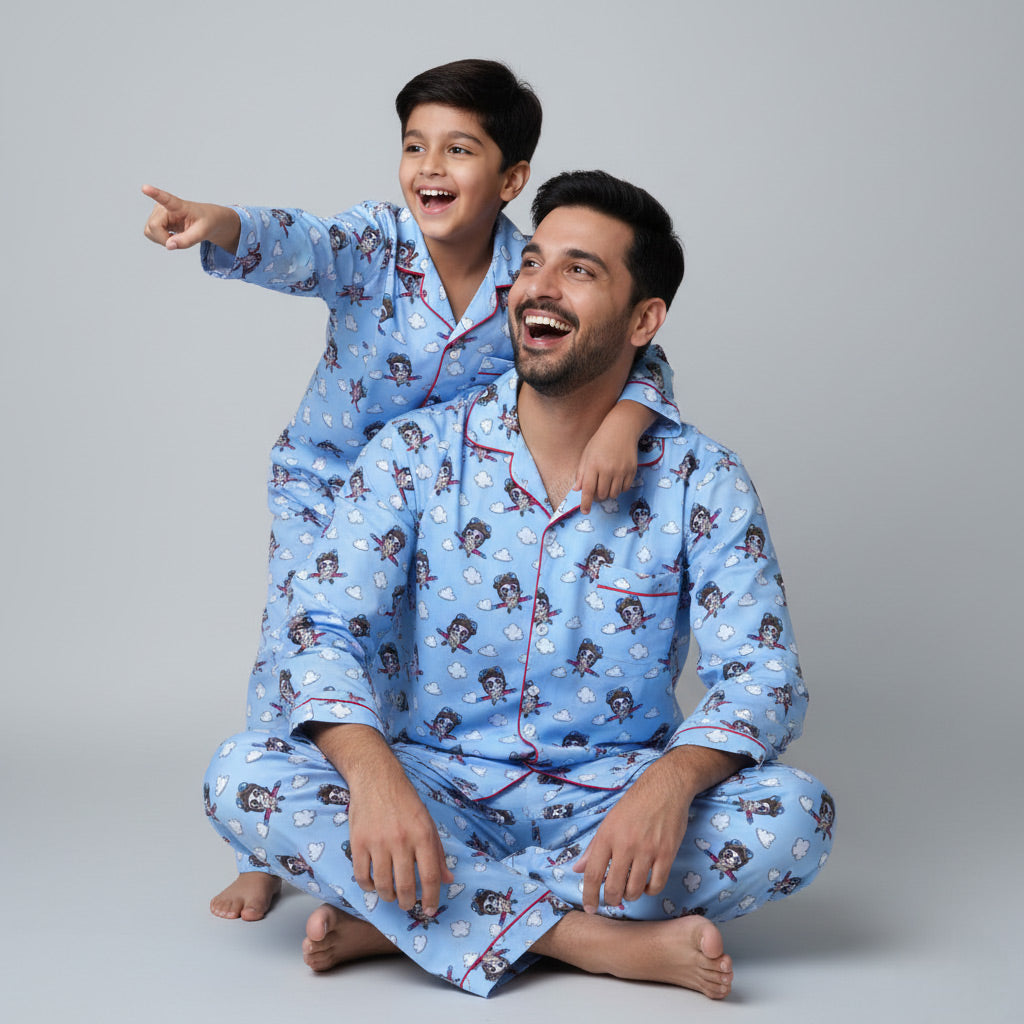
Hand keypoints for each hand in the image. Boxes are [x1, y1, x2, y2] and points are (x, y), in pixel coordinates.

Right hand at [141, 184, 240, 252]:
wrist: (206, 220)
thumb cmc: (206, 223)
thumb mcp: (202, 233)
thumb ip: (187, 240)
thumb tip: (168, 246)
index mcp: (179, 205)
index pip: (165, 199)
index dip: (154, 193)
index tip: (145, 188)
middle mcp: (163, 206)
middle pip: (153, 226)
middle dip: (164, 239)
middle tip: (180, 240)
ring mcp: (157, 213)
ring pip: (149, 231)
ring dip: (162, 240)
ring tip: (178, 236)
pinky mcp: (155, 219)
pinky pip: (151, 234)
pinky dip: (161, 240)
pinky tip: (172, 236)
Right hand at [347, 760, 453, 914]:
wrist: (376, 778)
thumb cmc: (405, 801)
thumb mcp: (428, 822)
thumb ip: (438, 852)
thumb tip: (447, 880)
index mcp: (422, 834)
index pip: (430, 876)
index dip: (432, 898)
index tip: (430, 910)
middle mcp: (401, 840)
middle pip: (406, 886)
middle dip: (408, 903)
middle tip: (408, 904)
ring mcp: (378, 842)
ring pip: (383, 885)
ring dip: (389, 897)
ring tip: (392, 895)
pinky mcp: (358, 842)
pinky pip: (362, 876)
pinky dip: (368, 886)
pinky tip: (374, 884)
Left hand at [573, 756, 691, 912]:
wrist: (665, 788)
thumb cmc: (634, 804)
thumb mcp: (609, 821)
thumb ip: (593, 847)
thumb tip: (577, 869)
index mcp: (607, 836)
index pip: (593, 874)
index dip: (589, 896)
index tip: (590, 908)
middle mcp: (625, 844)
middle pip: (614, 887)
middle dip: (612, 900)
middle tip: (613, 900)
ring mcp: (647, 850)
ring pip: (635, 889)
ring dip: (631, 896)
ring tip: (630, 889)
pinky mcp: (667, 853)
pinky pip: (657, 884)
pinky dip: (650, 891)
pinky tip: (647, 885)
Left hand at [574, 400, 654, 512]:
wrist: (621, 429)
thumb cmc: (600, 442)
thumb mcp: (586, 455)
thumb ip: (581, 473)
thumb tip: (578, 489)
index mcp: (593, 465)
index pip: (588, 490)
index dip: (586, 503)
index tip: (585, 511)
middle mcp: (608, 469)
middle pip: (602, 494)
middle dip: (597, 497)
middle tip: (596, 492)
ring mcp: (621, 470)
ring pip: (614, 494)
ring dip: (608, 494)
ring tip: (605, 485)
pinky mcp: (631, 470)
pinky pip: (625, 488)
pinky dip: (619, 489)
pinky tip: (615, 480)